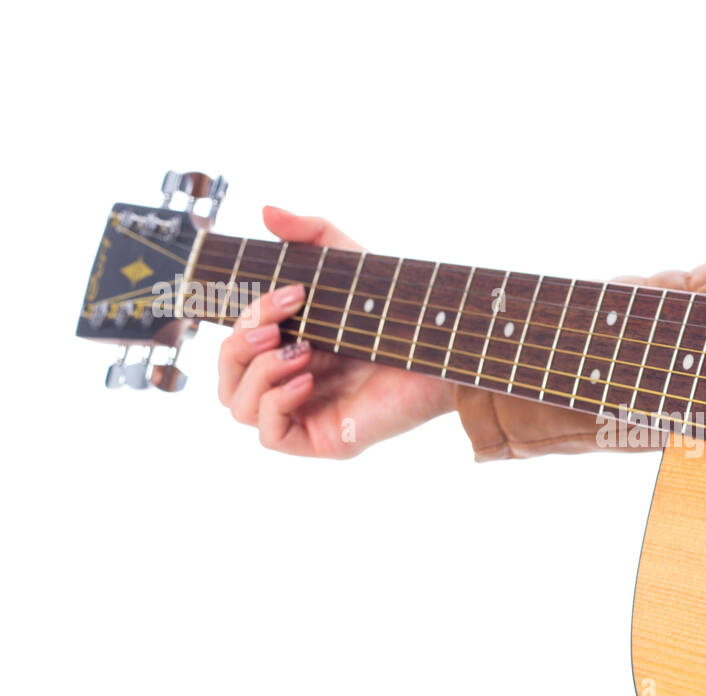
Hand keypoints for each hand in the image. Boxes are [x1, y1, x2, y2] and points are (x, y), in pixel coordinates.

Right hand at [217, 207, 455, 457]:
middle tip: (279, 325)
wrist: (444, 342)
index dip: (237, 322)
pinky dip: (276, 404)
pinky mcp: (327, 440)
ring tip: (303, 350)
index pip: (233, 347)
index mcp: (286, 349)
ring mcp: (307, 415)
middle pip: (227, 378)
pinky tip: (307, 379)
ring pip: (238, 407)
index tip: (283, 293)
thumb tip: (267, 210)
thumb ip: (309, 233)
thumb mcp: (348, 261)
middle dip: (240, 344)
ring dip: (259, 373)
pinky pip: (270, 436)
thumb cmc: (399, 308)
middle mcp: (291, 384)